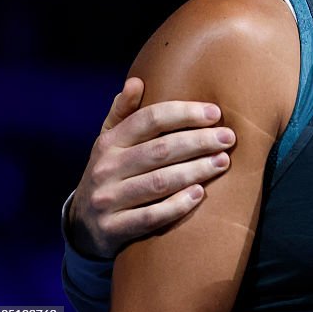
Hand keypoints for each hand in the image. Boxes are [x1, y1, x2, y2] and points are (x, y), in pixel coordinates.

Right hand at [66, 78, 235, 257]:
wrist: (83, 225)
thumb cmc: (111, 173)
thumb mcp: (109, 142)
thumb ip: (123, 113)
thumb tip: (136, 82)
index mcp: (108, 142)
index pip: (149, 119)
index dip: (184, 114)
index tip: (215, 113)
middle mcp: (105, 168)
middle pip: (160, 150)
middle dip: (198, 142)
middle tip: (228, 138)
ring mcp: (108, 200)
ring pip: (159, 182)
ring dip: (196, 170)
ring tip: (223, 161)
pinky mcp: (113, 229)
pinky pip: (151, 216)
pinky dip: (178, 205)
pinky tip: (200, 194)